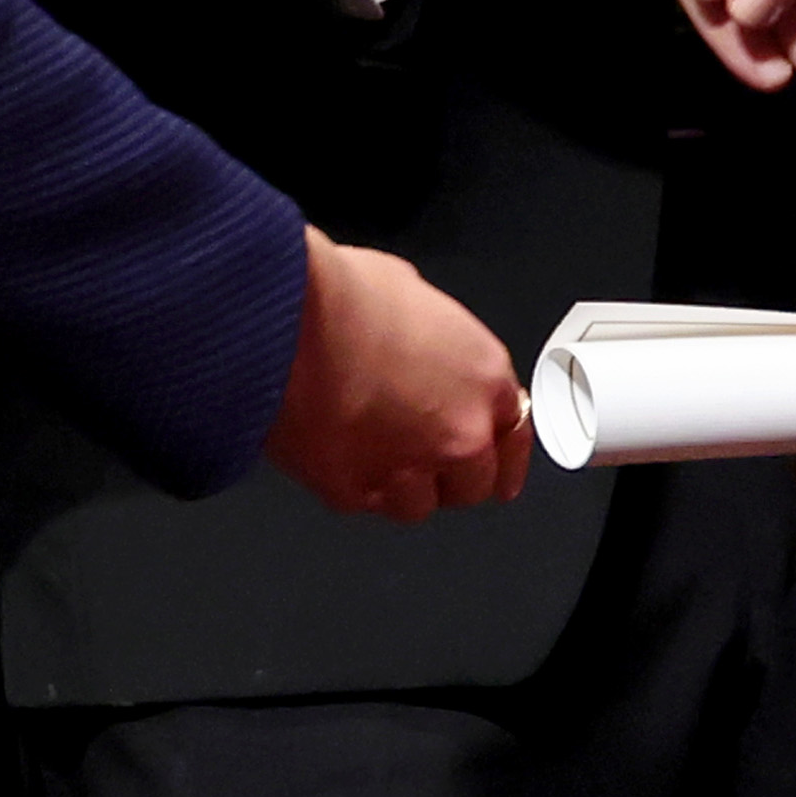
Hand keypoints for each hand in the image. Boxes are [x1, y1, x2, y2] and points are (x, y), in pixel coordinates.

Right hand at [262, 232, 530, 520]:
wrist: (280, 320)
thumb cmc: (337, 294)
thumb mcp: (409, 290)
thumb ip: (432, 335)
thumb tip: (417, 339)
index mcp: (484, 377)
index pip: (515, 435)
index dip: (501, 453)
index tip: (494, 468)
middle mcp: (459, 432)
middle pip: (474, 484)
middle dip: (448, 475)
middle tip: (415, 452)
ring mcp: (410, 470)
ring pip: (419, 506)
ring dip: (399, 487)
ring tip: (366, 448)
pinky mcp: (355, 494)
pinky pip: (363, 504)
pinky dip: (349, 484)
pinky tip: (331, 448)